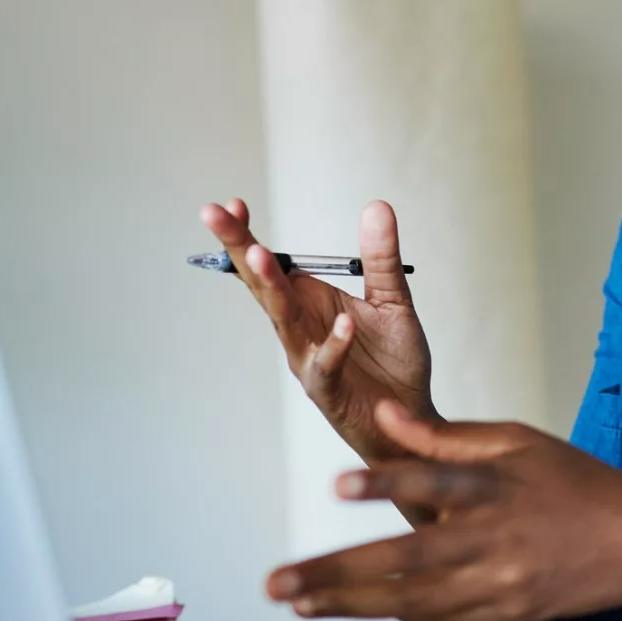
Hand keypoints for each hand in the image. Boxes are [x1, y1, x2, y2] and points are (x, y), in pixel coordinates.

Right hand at [199, 199, 433, 461]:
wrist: (410, 417)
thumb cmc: (393, 361)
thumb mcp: (393, 300)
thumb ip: (381, 258)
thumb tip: (377, 205)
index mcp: (310, 304)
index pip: (273, 266)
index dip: (248, 237)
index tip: (232, 203)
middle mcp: (300, 329)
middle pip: (264, 285)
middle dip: (240, 248)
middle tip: (212, 214)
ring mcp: (309, 360)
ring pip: (284, 321)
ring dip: (272, 288)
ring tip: (261, 254)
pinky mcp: (330, 390)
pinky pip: (328, 364)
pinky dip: (335, 343)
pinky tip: (345, 323)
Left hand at [266, 402, 621, 620]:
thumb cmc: (576, 484)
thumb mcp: (518, 441)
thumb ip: (446, 435)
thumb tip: (383, 415)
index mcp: (499, 485)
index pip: (436, 479)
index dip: (387, 480)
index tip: (338, 484)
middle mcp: (495, 537)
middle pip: (405, 557)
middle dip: (335, 572)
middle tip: (278, 579)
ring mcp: (499, 582)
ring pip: (412, 600)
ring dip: (349, 603)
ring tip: (297, 602)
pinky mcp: (503, 613)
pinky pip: (438, 619)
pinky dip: (394, 614)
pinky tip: (351, 608)